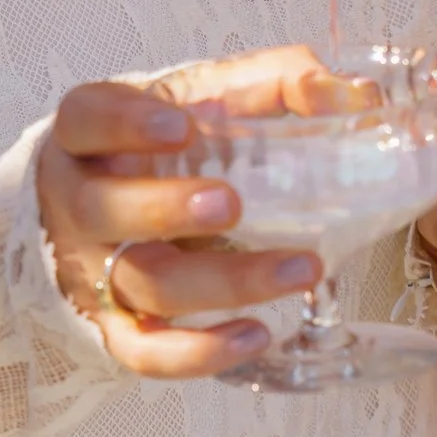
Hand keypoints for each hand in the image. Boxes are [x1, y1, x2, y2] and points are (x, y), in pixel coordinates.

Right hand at [37, 46, 332, 379]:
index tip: (180, 124)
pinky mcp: (116, 326)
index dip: (125, 123)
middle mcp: (80, 203)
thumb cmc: (167, 146)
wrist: (115, 204)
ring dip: (222, 282)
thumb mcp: (207, 98)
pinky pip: (146, 353)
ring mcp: (94, 270)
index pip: (86, 119)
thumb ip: (276, 83)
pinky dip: (199, 353)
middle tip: (230, 203)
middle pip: (104, 210)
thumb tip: (355, 94)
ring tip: (300, 269)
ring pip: (144, 284)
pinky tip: (257, 335)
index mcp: (90, 136)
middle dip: (165, 208)